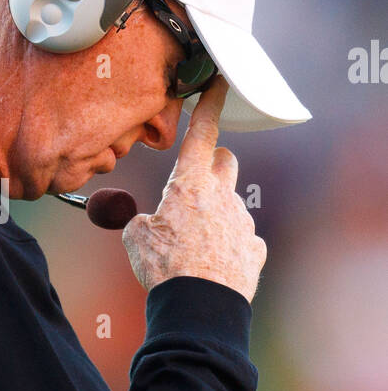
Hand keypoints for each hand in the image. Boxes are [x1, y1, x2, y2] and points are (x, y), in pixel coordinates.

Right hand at [122, 79, 266, 303]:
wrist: (198, 307)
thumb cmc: (164, 268)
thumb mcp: (135, 238)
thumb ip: (142, 221)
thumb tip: (146, 224)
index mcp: (191, 184)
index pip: (202, 133)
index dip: (209, 105)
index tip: (219, 84)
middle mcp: (223, 196)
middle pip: (226, 161)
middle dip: (213, 165)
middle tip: (194, 186)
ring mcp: (243, 222)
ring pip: (232, 203)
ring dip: (216, 213)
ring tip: (194, 245)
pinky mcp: (254, 249)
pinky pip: (243, 238)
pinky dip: (229, 245)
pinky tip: (213, 263)